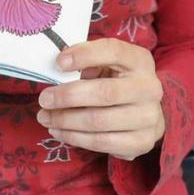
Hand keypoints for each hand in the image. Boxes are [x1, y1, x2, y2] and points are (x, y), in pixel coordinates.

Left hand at [36, 37, 165, 160]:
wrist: (146, 112)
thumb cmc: (118, 81)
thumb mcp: (108, 63)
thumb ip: (88, 62)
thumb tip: (60, 68)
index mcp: (139, 60)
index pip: (113, 51)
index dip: (84, 55)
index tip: (58, 63)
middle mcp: (149, 88)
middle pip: (104, 93)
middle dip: (68, 96)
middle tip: (44, 99)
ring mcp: (148, 117)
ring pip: (99, 122)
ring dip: (66, 121)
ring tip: (45, 117)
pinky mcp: (141, 142)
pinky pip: (101, 143)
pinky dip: (75, 138)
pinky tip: (59, 131)